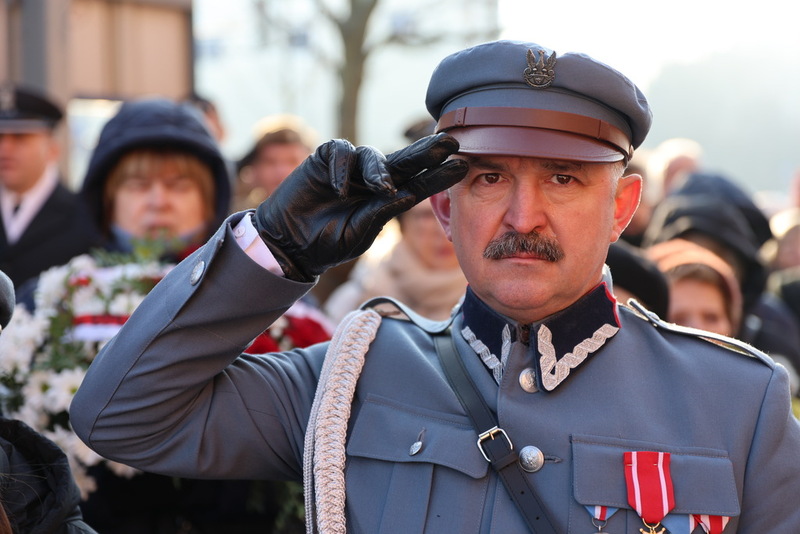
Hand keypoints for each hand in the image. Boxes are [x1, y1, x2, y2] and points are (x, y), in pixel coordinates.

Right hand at [254, 133, 466, 281]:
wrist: (289, 243)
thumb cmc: (326, 243)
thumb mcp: (359, 235)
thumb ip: (380, 214)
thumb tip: (403, 194)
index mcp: (385, 199)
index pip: (417, 184)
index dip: (438, 175)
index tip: (463, 166)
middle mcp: (371, 179)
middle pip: (403, 160)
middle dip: (426, 151)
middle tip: (449, 143)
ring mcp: (349, 168)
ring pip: (371, 155)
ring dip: (378, 169)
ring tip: (381, 186)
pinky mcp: (325, 158)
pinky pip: (339, 152)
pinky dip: (341, 167)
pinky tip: (338, 188)